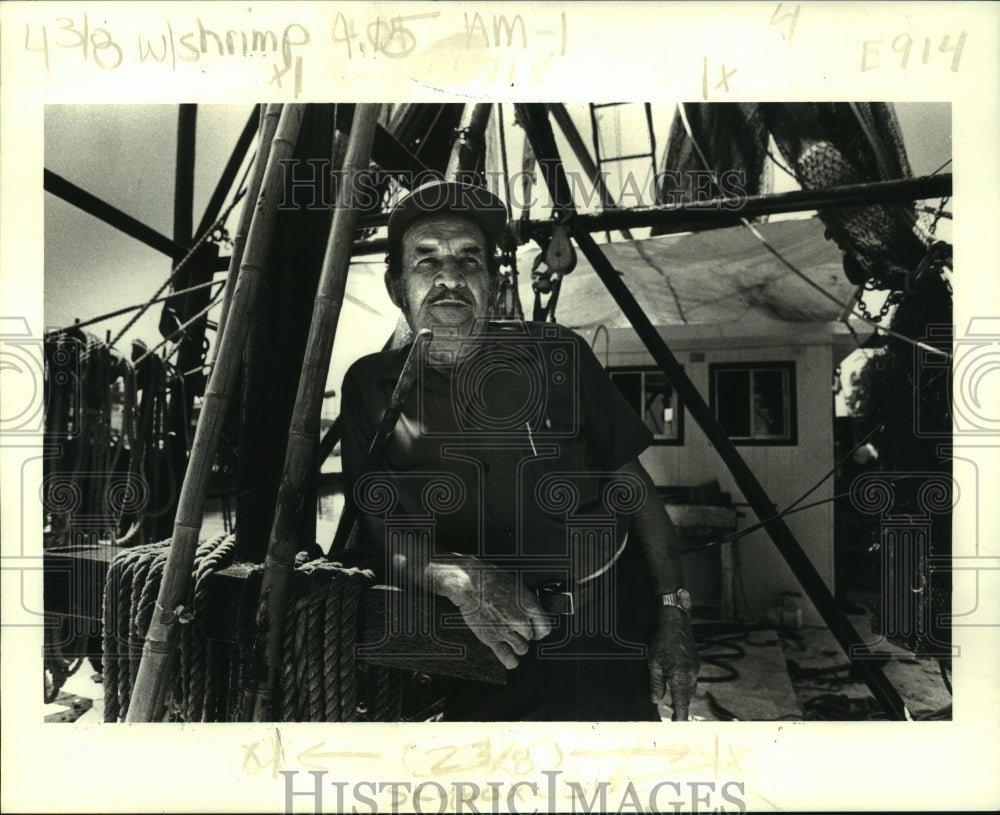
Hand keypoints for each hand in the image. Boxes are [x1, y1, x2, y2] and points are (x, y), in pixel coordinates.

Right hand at [428, 558, 552, 668]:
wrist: (470, 583)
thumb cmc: (490, 579)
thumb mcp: (517, 585)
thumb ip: (527, 602)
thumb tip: (533, 612)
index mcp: (529, 605)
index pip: (545, 627)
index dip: (541, 629)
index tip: (537, 630)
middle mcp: (520, 619)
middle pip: (531, 637)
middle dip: (525, 633)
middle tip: (515, 626)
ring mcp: (506, 630)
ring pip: (522, 648)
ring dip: (518, 644)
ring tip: (510, 637)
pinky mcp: (491, 638)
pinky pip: (507, 656)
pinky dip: (511, 660)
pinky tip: (511, 659)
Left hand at [648, 606, 698, 720]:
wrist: (675, 620)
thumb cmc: (662, 640)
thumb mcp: (654, 662)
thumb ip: (656, 683)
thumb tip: (656, 700)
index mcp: (680, 676)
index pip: (681, 702)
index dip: (680, 716)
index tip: (677, 725)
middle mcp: (691, 674)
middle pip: (686, 697)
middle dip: (679, 706)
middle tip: (671, 715)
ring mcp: (695, 668)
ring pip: (689, 688)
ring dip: (682, 695)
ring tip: (672, 701)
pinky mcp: (695, 662)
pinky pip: (691, 679)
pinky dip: (684, 685)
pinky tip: (676, 683)